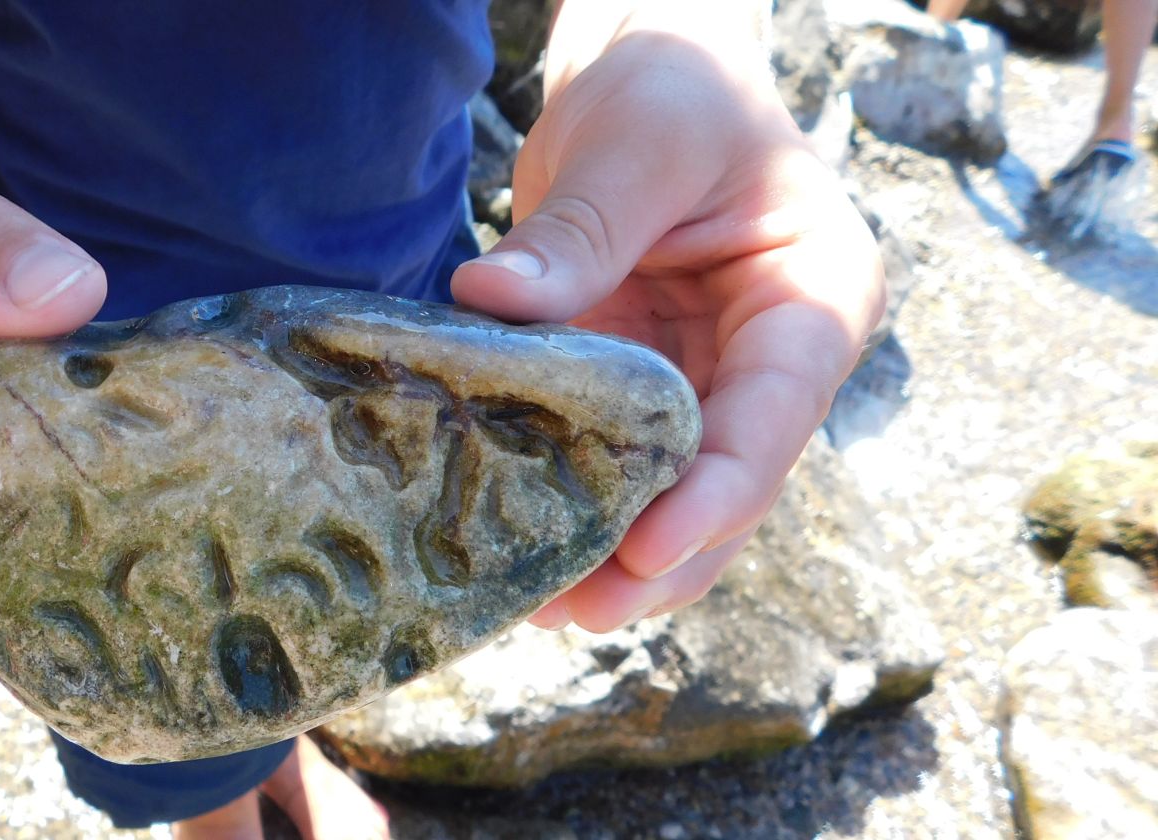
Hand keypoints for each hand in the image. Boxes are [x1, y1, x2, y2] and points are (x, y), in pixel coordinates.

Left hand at [452, 22, 884, 631]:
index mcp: (815, 297)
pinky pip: (620, 464)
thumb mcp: (639, 143)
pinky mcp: (643, 388)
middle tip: (575, 609)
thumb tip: (490, 300)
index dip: (718, 494)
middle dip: (660, 556)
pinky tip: (526, 549)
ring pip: (679, 497)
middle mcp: (773, 358)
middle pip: (733, 484)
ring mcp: (710, 380)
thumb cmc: (675, 88)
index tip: (645, 549)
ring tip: (540, 606)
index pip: (778, 414)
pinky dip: (580, 508)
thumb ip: (579, 231)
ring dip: (619, 556)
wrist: (649, 72)